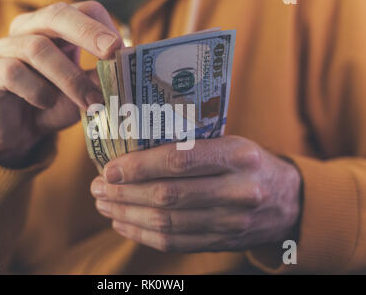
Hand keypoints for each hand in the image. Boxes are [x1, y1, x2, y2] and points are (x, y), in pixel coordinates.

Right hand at [0, 1, 121, 166]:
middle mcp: (28, 30)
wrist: (14, 135)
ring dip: (70, 78)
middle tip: (112, 51)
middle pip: (57, 15)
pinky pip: (13, 72)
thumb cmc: (50, 107)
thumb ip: (100, 80)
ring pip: (37, 48)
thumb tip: (129, 70)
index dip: (103, 26)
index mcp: (55, 30)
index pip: (81, 10)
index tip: (123, 50)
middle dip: (88, 32)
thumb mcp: (82, 94)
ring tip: (90, 102)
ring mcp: (4, 48)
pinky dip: (36, 89)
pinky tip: (46, 103)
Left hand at [91, 136, 301, 251]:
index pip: (179, 160)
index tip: (109, 169)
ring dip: (128, 215)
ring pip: (167, 224)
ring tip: (104, 205)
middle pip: (168, 196)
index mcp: (238, 155)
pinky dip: (143, 234)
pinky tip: (123, 224)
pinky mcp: (223, 243)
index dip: (139, 167)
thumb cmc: (248, 163)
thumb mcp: (230, 142)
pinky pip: (175, 243)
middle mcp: (238, 190)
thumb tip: (133, 148)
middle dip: (124, 193)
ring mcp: (232, 222)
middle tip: (97, 187)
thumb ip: (190, 146)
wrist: (288, 201)